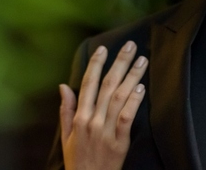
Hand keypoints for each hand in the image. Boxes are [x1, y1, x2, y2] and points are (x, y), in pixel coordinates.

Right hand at [59, 41, 147, 169]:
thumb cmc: (77, 160)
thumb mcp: (66, 135)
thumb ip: (66, 109)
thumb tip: (63, 86)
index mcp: (79, 117)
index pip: (88, 84)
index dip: (96, 64)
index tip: (103, 49)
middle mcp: (92, 120)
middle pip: (107, 85)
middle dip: (120, 63)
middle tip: (130, 46)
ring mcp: (106, 130)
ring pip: (120, 97)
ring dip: (132, 76)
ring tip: (142, 61)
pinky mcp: (119, 142)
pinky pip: (127, 117)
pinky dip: (133, 101)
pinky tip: (140, 88)